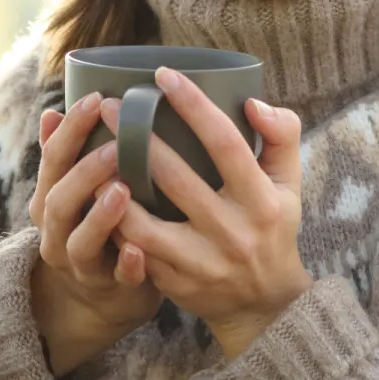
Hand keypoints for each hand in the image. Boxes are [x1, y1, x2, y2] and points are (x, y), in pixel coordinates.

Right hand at [28, 93, 164, 374]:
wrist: (98, 299)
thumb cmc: (96, 226)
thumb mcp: (76, 191)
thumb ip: (67, 156)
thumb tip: (53, 110)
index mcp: (52, 200)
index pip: (53, 161)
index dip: (70, 131)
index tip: (95, 99)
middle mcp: (58, 232)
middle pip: (59, 202)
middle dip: (85, 173)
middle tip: (117, 146)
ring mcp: (82, 264)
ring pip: (81, 243)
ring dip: (100, 217)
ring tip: (124, 190)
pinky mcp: (111, 290)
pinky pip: (117, 280)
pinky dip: (127, 266)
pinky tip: (139, 250)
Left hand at [116, 67, 313, 359]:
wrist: (264, 304)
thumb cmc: (273, 228)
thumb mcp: (290, 184)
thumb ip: (282, 136)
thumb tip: (252, 101)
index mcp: (262, 199)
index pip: (225, 143)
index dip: (193, 106)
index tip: (163, 76)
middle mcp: (232, 231)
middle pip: (174, 177)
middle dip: (136, 138)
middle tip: (107, 106)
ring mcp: (201, 262)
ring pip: (142, 223)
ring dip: (111, 188)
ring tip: (89, 155)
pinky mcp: (176, 283)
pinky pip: (134, 251)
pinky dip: (112, 225)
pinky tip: (93, 200)